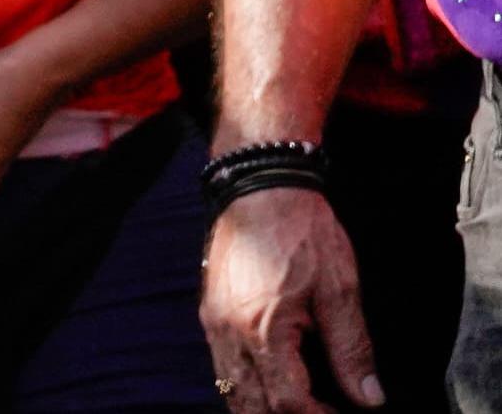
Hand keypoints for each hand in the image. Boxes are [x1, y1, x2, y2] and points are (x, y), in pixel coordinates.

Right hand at [204, 187, 385, 412]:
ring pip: (230, 389)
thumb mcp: (339, 291)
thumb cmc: (302, 233)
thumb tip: (369, 398)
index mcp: (262, 329)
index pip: (288, 401)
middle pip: (250, 404)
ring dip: (260, 408)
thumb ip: (352, 349)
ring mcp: (213, 322)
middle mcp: (228, 332)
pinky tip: (270, 386)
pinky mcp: (210, 312)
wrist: (260, 188)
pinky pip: (222, 367)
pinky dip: (245, 387)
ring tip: (297, 409)